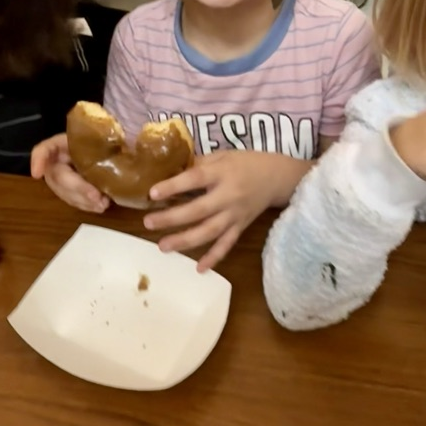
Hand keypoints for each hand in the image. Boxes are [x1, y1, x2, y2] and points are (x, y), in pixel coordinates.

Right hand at [31, 134, 109, 213]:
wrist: (105, 149)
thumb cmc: (103, 140)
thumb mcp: (103, 136)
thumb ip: (108, 139)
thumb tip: (124, 145)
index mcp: (61, 144)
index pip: (42, 149)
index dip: (38, 160)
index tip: (37, 173)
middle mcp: (56, 162)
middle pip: (59, 177)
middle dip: (78, 189)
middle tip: (96, 196)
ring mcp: (60, 179)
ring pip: (65, 193)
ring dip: (83, 200)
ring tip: (103, 204)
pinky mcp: (69, 191)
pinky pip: (73, 201)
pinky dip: (86, 205)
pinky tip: (100, 206)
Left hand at [144, 151, 309, 270]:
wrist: (276, 178)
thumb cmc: (245, 163)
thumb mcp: (222, 156)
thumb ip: (199, 165)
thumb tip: (169, 174)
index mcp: (222, 173)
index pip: (196, 179)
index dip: (174, 186)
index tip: (152, 193)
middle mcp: (228, 196)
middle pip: (199, 210)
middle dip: (172, 218)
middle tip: (148, 223)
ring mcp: (235, 214)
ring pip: (210, 231)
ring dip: (185, 241)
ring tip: (163, 246)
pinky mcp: (241, 227)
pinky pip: (227, 244)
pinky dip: (214, 257)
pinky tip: (199, 269)